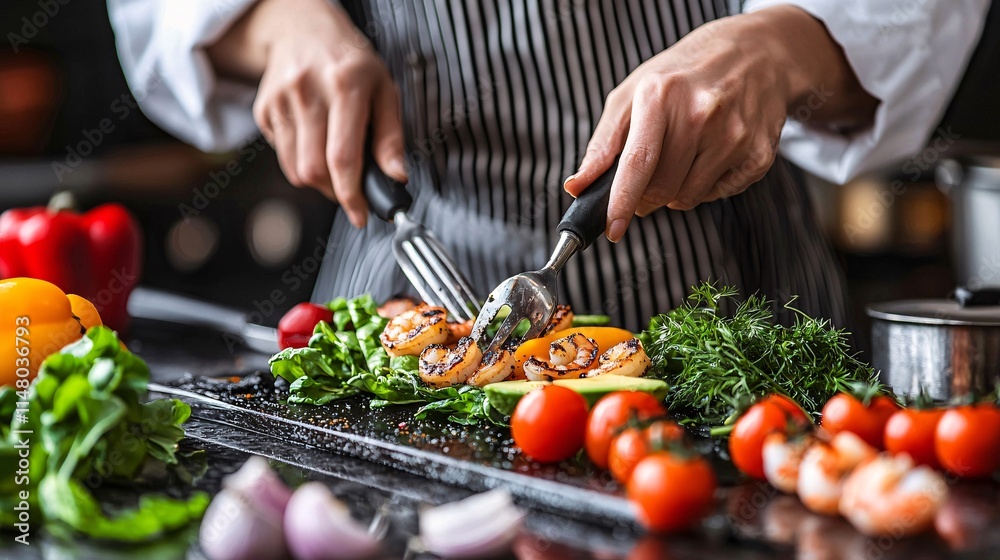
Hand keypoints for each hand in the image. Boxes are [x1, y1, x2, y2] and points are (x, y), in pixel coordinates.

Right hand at [208, 0, 405, 227]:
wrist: (302, 28)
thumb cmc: (350, 62)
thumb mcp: (384, 90)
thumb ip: (392, 137)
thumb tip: (397, 177)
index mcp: (346, 85)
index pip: (343, 156)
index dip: (352, 195)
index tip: (361, 214)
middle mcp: (308, 91)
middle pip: (314, 169)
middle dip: (336, 192)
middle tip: (351, 190)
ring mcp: (280, 100)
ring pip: (296, 170)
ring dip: (319, 183)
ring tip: (336, 168)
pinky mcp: (264, 110)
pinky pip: (284, 157)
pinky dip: (302, 164)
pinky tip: (315, 144)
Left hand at [564, 7, 876, 241]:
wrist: (756, 53)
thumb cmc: (683, 75)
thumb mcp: (633, 93)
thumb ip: (602, 143)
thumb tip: (575, 187)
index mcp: (662, 94)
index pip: (638, 163)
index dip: (621, 202)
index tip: (612, 230)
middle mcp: (701, 113)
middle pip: (660, 189)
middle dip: (645, 196)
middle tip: (646, 178)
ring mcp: (735, 134)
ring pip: (687, 198)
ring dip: (673, 192)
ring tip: (681, 157)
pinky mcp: (758, 154)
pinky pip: (717, 195)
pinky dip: (705, 186)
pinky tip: (710, 155)